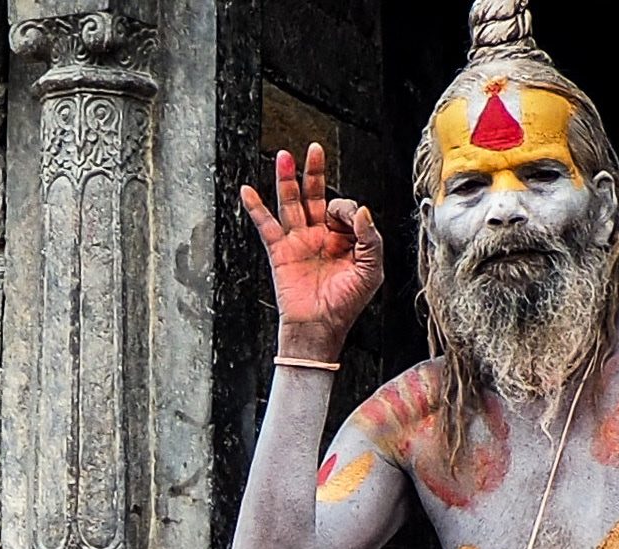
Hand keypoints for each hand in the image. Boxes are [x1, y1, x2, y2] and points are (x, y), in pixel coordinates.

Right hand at [238, 143, 381, 360]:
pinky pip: (266, 225)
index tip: (351, 222)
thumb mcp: (370, 271)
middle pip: (315, 195)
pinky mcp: (280, 251)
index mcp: (344, 239)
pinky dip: (256, 208)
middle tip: (314, 149)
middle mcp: (320, 236)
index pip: (344, 209)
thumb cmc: (346, 304)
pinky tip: (248, 191)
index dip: (348, 210)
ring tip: (284, 157)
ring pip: (291, 203)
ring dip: (287, 180)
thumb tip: (363, 210)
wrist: (319, 328)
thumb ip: (371, 239)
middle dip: (314, 172)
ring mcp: (299, 241)